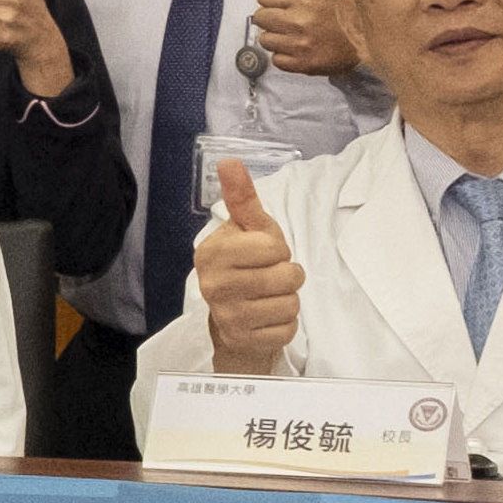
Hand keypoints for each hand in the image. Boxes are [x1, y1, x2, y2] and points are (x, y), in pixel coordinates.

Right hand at [196, 157, 306, 373]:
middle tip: (269, 278)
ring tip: (269, 298)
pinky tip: (267, 318)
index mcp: (212, 253)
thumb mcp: (248, 230)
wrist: (233, 318)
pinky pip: (287, 329)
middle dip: (288, 276)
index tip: (262, 254)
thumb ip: (242, 198)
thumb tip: (230, 161)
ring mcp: (227, 316)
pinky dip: (285, 324)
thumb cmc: (246, 265)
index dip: (276, 249)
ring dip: (288, 300)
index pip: (272, 246)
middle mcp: (213, 285)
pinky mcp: (243, 340)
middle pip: (287, 276)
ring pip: (291, 304)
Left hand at [251, 0, 366, 75]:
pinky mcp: (303, 64)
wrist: (372, 41)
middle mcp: (299, 21)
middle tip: (286, 19)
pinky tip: (298, 49)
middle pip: (260, 18)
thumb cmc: (351, 11)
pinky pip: (277, 60)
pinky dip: (284, 56)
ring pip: (265, 40)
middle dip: (271, 17)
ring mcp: (300, 44)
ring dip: (276, 37)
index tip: (281, 2)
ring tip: (293, 34)